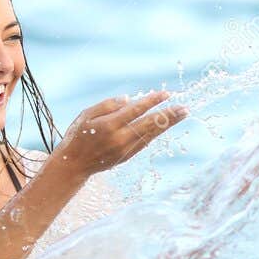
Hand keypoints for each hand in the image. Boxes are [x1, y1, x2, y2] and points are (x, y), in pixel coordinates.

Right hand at [56, 91, 186, 176]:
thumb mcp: (86, 115)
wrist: (74, 164)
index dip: (152, 101)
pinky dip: (156, 133)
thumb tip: (129, 99)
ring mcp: (125, 150)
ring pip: (151, 134)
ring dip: (168, 124)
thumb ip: (107, 105)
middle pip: (149, 124)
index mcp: (108, 125)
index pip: (135, 110)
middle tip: (184, 108)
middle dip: (168, 115)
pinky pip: (146, 142)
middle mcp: (119, 138)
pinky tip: (166, 125)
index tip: (165, 94)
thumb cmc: (78, 135)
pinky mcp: (128, 157)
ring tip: (182, 115)